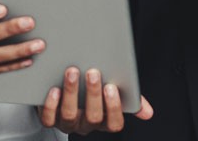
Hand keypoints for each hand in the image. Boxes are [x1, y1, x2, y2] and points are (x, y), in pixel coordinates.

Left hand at [38, 67, 153, 134]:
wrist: (62, 86)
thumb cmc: (94, 90)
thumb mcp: (114, 94)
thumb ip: (131, 100)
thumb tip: (148, 113)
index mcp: (105, 121)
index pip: (114, 123)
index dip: (113, 107)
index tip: (111, 87)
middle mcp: (86, 125)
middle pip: (93, 117)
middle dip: (93, 94)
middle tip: (93, 72)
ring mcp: (67, 123)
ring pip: (69, 115)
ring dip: (71, 93)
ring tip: (72, 72)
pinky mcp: (49, 118)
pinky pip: (49, 118)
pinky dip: (51, 104)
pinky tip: (54, 89)